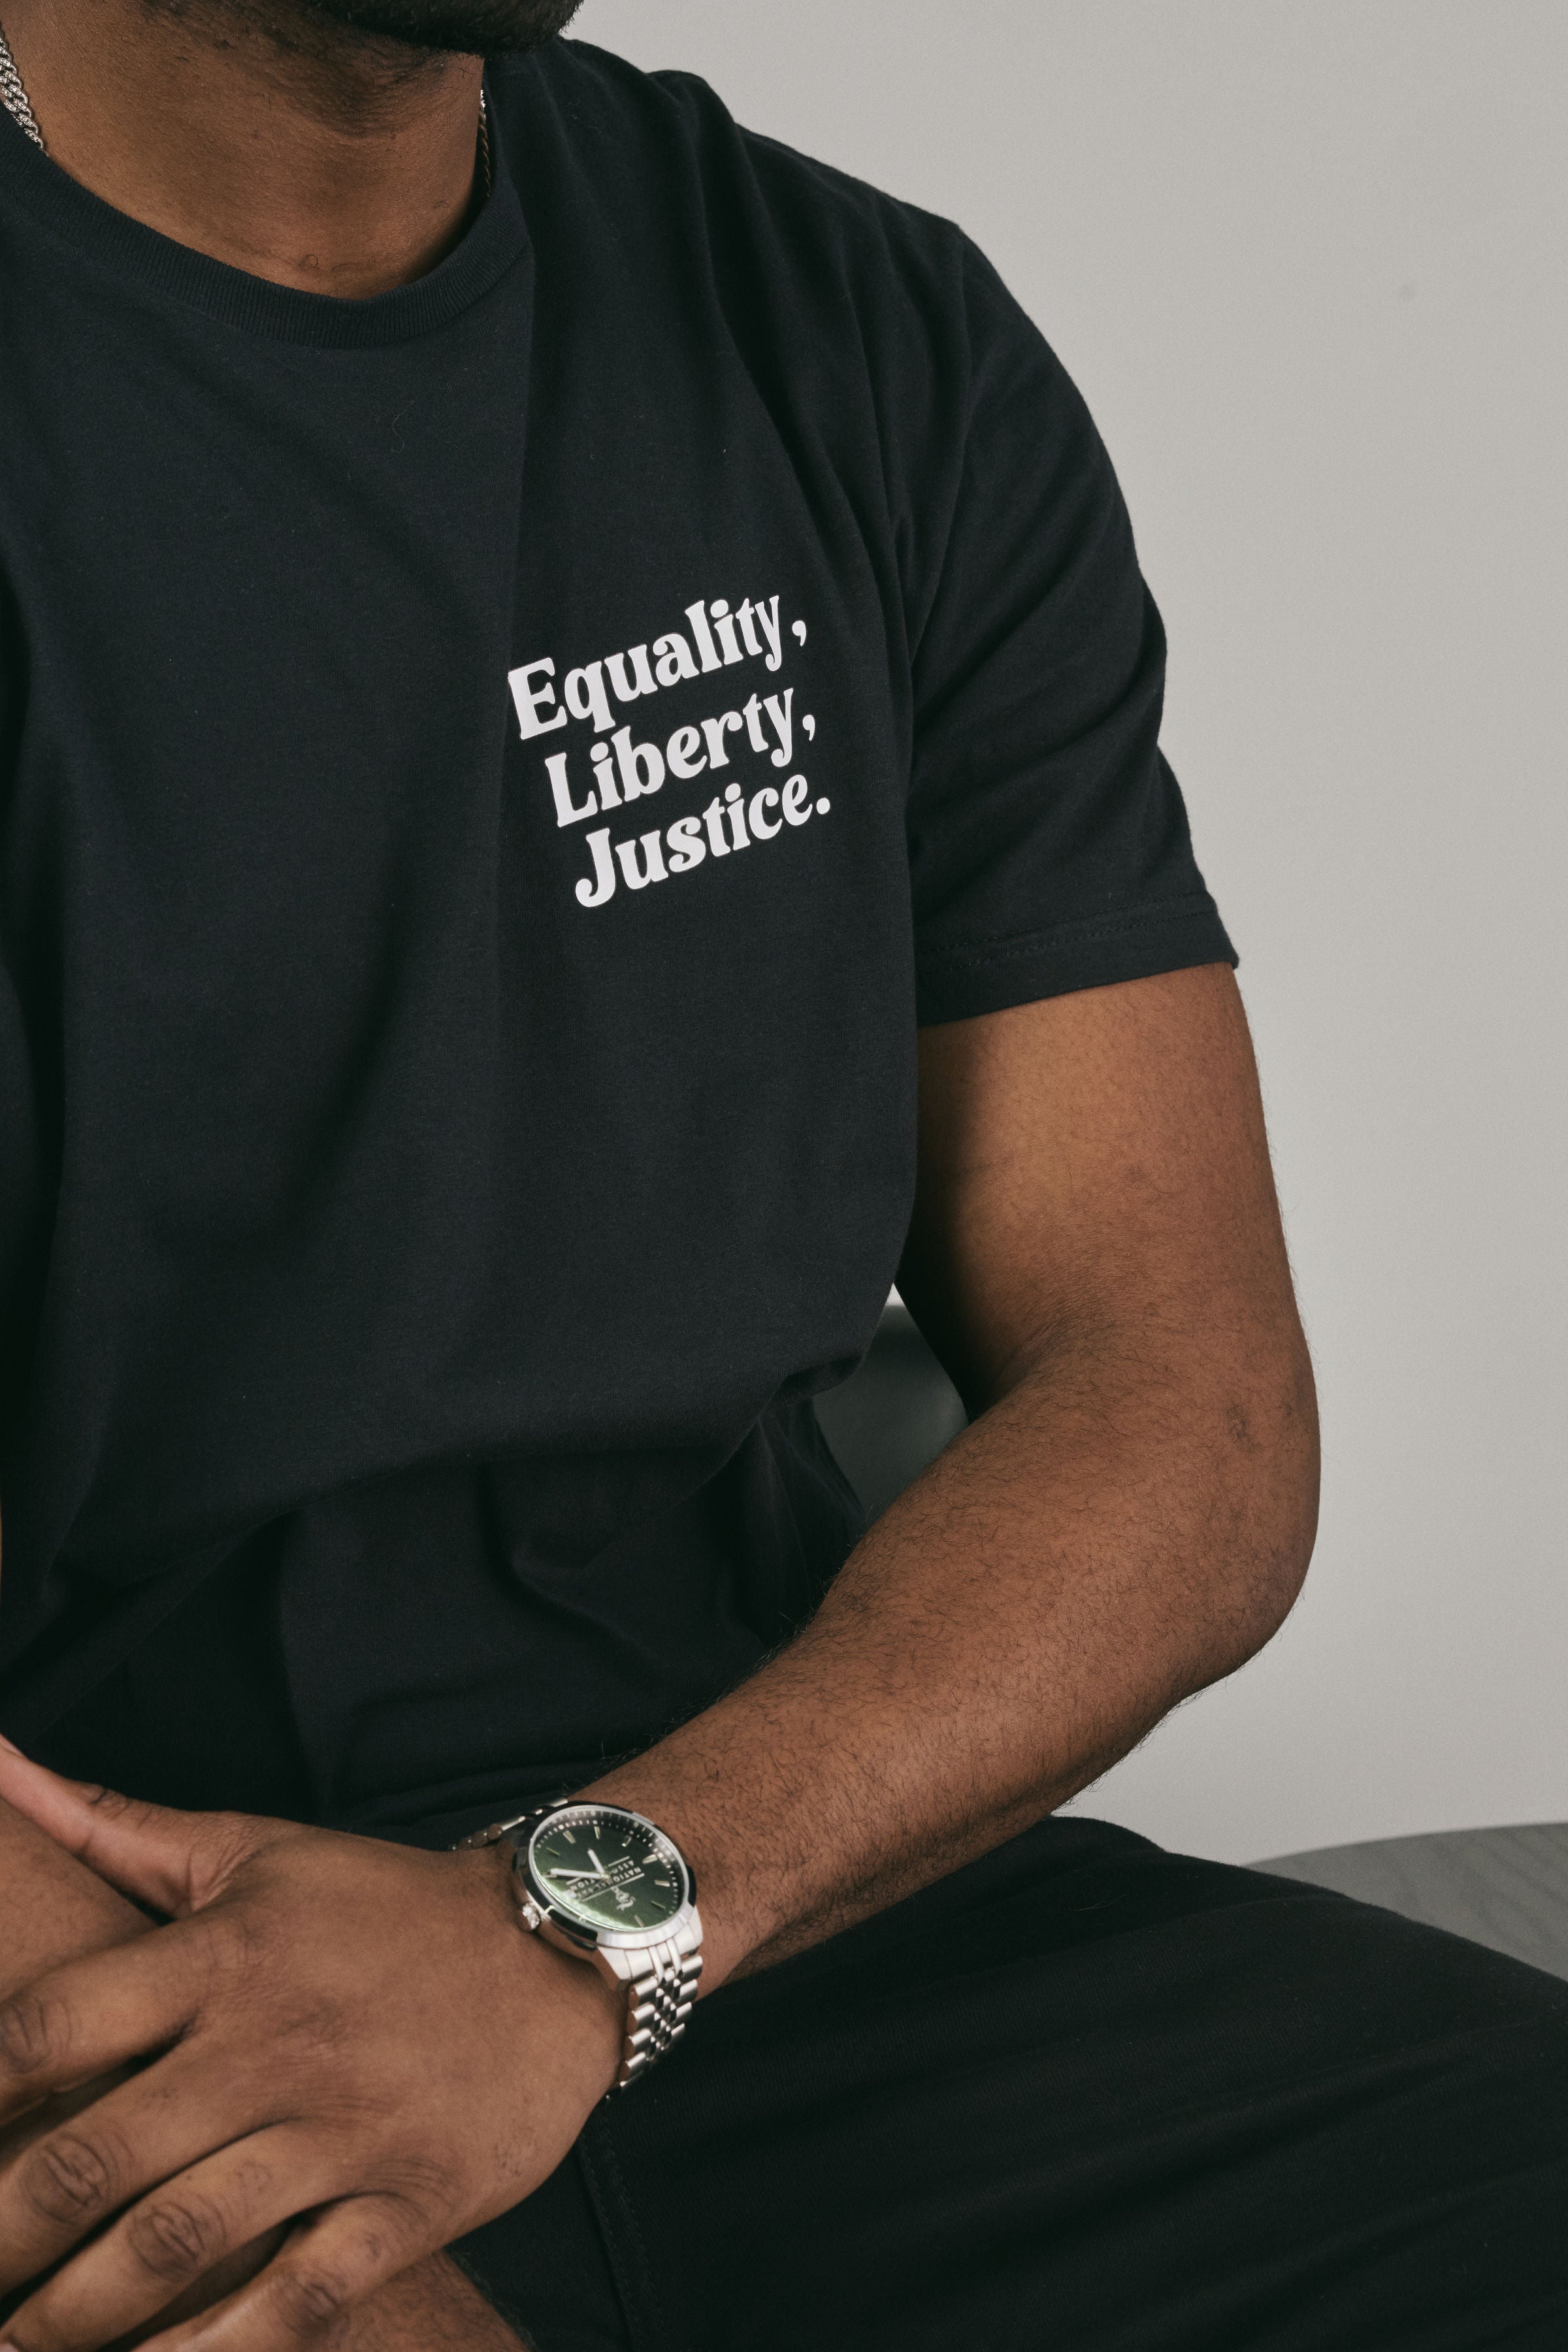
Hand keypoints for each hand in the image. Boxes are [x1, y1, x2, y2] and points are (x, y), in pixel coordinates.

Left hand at [0, 1751, 621, 2351]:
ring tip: (15, 2350)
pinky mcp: (407, 2202)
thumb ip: (113, 1822)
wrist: (559, 1944)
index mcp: (223, 1954)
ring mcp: (341, 2130)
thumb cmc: (382, 1905)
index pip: (53, 2025)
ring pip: (175, 2243)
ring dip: (72, 2316)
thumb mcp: (252, 1847)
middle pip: (92, 2158)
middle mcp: (270, 2044)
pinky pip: (299, 2300)